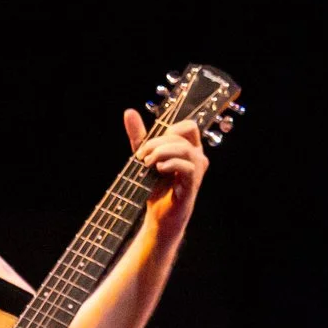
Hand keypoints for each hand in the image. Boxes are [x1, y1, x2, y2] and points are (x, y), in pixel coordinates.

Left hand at [122, 109, 207, 238]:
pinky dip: (170, 164)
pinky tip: (158, 169)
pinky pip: (187, 167)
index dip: (170, 129)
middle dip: (157, 143)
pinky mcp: (192, 185)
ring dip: (162, 152)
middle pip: (181, 137)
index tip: (152, 144)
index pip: (189, 126)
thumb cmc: (155, 185)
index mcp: (190, 148)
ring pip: (185, 149)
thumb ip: (138, 135)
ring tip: (148, 163)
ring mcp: (197, 172)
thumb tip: (129, 112)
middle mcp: (197, 158)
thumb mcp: (144, 156)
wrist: (158, 215)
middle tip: (142, 156)